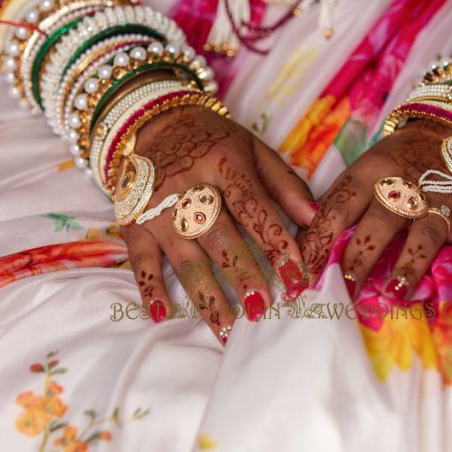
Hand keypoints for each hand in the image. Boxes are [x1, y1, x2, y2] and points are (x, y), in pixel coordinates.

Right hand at [121, 106, 314, 342]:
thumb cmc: (213, 141)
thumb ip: (285, 184)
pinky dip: (149, 287)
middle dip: (242, 274)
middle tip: (263, 308)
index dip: (276, 240)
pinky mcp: (134, 223)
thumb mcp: (253, 148)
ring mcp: (157, 208)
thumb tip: (317, 218)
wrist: (153, 122)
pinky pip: (140, 260)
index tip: (297, 272)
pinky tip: (162, 314)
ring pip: (184, 257)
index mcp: (223, 163)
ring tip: (227, 329)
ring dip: (206, 294)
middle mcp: (188, 187)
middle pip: (219, 236)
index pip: (253, 206)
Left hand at [298, 120, 451, 301]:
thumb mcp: (362, 173)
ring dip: (410, 263)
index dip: (319, 240)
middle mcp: (404, 188)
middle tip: (344, 287)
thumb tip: (301, 250)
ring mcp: (441, 202)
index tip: (303, 273)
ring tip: (395, 292)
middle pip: (379, 222)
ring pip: (425, 233)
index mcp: (368, 175)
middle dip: (361, 255)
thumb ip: (337, 208)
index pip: (338, 207)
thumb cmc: (397, 163)